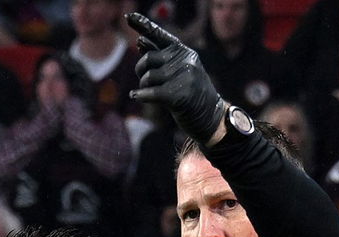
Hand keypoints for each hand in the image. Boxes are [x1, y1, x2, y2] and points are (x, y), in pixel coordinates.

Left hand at [127, 12, 224, 144]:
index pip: (160, 34)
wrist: (210, 117)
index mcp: (184, 52)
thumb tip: (139, 41)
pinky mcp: (179, 95)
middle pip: (149, 58)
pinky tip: (135, 96)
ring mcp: (184, 77)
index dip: (142, 24)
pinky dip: (141, 95)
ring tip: (148, 93)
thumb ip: (160, 58)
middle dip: (140, 70)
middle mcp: (185, 61)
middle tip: (143, 80)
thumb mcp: (177, 72)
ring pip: (148, 77)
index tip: (127, 16)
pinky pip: (151, 92)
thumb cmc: (190, 94)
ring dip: (143, 86)